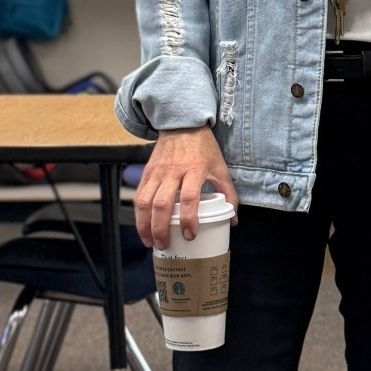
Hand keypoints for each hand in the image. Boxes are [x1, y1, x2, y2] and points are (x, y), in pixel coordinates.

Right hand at [134, 125, 238, 250]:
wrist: (182, 125)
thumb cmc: (203, 148)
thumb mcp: (221, 168)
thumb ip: (228, 193)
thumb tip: (232, 220)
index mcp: (194, 170)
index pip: (190, 197)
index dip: (189, 219)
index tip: (190, 235)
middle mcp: (173, 171)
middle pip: (162, 204)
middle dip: (160, 228)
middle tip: (165, 245)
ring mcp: (157, 172)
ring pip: (144, 201)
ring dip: (144, 225)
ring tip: (150, 242)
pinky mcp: (146, 172)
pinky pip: (138, 195)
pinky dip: (138, 214)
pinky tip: (143, 226)